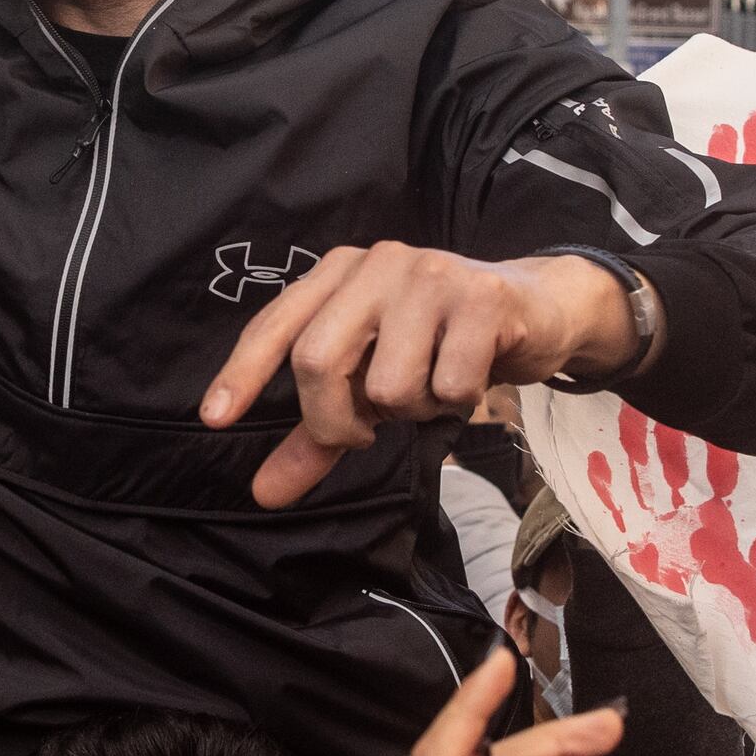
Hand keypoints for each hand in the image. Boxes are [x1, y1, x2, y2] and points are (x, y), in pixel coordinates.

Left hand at [205, 246, 632, 509]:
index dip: (242, 372)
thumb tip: (264, 493)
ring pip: (388, 385)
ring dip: (412, 410)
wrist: (540, 309)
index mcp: (339, 273)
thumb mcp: (374, 386)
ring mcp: (431, 275)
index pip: (277, 324)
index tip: (214, 419)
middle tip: (363, 433)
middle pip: (319, 360)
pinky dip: (458, 401)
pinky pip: (449, 386)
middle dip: (335, 420)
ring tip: (434, 386)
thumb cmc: (443, 345)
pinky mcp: (483, 299)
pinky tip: (472, 377)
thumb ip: (319, 436)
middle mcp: (378, 263)